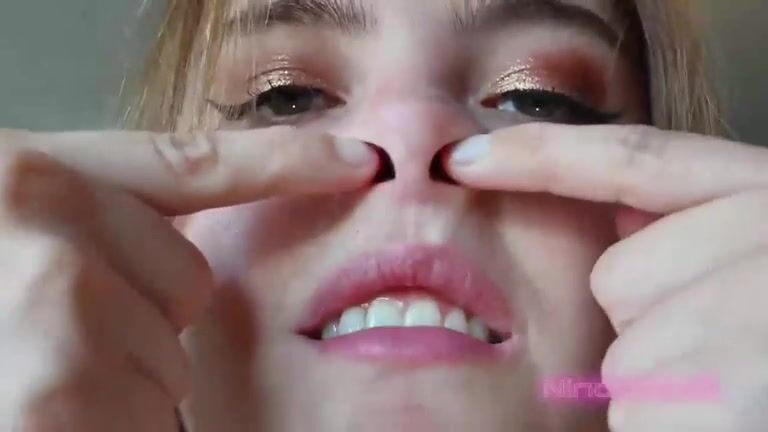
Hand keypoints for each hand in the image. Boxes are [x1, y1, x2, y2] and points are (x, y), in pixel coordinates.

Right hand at [0, 127, 375, 430]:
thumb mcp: (7, 219)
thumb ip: (95, 228)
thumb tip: (177, 280)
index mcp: (37, 178)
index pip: (199, 163)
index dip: (290, 162)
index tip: (362, 161)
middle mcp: (52, 243)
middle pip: (186, 291)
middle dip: (139, 320)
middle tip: (52, 331)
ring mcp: (52, 332)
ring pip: (167, 369)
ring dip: (120, 385)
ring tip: (33, 375)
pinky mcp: (43, 411)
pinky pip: (145, 422)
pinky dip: (112, 423)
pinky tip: (45, 405)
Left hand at [446, 124, 767, 430]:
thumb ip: (704, 239)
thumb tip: (623, 227)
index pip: (637, 159)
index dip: (543, 156)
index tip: (463, 159)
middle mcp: (766, 241)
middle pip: (619, 279)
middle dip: (657, 323)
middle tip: (739, 357)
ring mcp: (746, 321)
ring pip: (626, 357)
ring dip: (674, 391)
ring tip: (748, 397)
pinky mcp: (722, 402)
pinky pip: (639, 417)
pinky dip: (677, 430)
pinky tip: (738, 422)